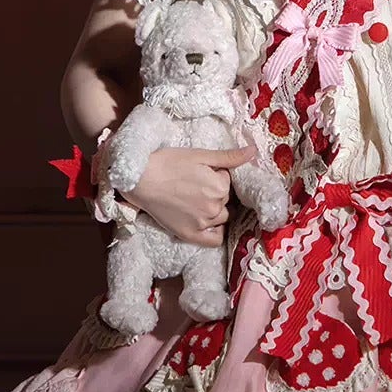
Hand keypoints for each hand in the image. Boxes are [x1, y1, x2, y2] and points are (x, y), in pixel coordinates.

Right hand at [130, 146, 255, 248]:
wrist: (138, 179)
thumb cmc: (167, 162)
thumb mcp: (199, 154)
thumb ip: (229, 156)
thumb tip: (253, 151)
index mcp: (219, 187)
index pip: (226, 181)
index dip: (215, 174)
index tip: (199, 171)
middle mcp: (214, 207)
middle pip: (224, 200)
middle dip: (215, 191)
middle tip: (194, 184)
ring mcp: (202, 223)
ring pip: (221, 217)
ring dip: (214, 209)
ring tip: (195, 199)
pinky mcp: (189, 234)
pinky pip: (214, 240)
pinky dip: (215, 232)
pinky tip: (208, 223)